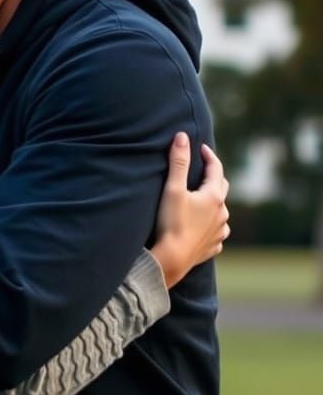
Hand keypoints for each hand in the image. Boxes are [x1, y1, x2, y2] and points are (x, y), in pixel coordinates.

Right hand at [150, 133, 230, 287]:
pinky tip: (201, 228)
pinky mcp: (213, 246)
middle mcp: (222, 213)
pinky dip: (210, 226)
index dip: (208, 156)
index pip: (216, 168)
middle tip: (201, 173)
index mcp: (214, 196)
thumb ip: (178, 162)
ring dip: (212, 204)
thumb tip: (182, 136)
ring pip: (220, 212)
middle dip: (212, 179)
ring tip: (198, 203)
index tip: (201, 148)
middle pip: (222, 188)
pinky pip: (216, 232)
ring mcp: (220, 231)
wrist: (172, 259)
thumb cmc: (171, 222)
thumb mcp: (172, 189)